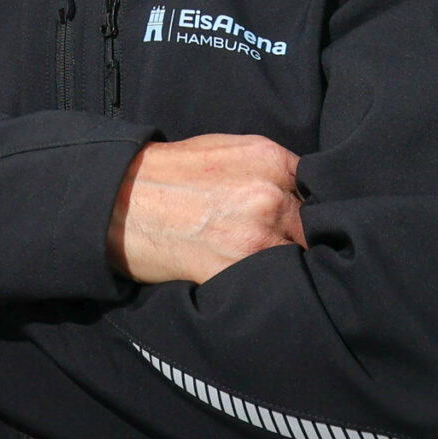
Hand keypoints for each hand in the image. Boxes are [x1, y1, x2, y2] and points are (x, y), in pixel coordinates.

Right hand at [107, 134, 304, 285]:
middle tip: (283, 249)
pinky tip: (252, 282)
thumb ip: (269, 168)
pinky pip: (272, 285)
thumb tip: (298, 193)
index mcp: (270, 159)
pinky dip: (267, 288)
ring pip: (299, 259)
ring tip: (270, 269)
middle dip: (302, 240)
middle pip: (314, 228)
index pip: (318, 191)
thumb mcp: (225, 150)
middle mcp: (270, 194)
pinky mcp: (236, 270)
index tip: (303, 223)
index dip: (312, 210)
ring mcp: (256, 235)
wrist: (118, 202)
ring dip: (289, 267)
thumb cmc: (167, 174)